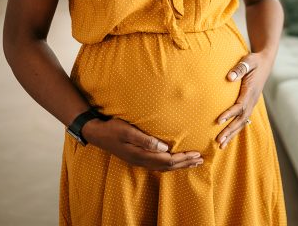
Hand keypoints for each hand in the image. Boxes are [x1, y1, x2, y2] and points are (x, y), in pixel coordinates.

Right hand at [83, 117, 202, 170]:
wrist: (97, 133)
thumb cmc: (113, 129)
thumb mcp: (127, 131)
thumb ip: (145, 140)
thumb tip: (164, 147)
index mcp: (141, 155)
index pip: (168, 160)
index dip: (183, 158)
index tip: (196, 154)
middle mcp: (142, 161)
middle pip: (168, 166)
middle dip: (185, 163)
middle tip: (200, 160)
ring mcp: (139, 161)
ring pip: (164, 167)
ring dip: (180, 165)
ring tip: (192, 163)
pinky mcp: (138, 158)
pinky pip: (158, 165)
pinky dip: (171, 164)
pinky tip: (175, 161)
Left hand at [216, 52, 272, 148]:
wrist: (265, 62)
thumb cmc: (254, 61)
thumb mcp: (248, 61)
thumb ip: (239, 68)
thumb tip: (229, 77)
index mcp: (251, 91)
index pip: (240, 106)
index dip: (229, 114)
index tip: (218, 121)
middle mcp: (252, 100)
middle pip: (241, 119)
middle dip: (230, 131)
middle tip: (219, 141)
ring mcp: (252, 103)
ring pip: (242, 122)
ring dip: (232, 134)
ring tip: (221, 146)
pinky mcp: (249, 104)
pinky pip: (243, 120)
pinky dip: (236, 130)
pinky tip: (228, 138)